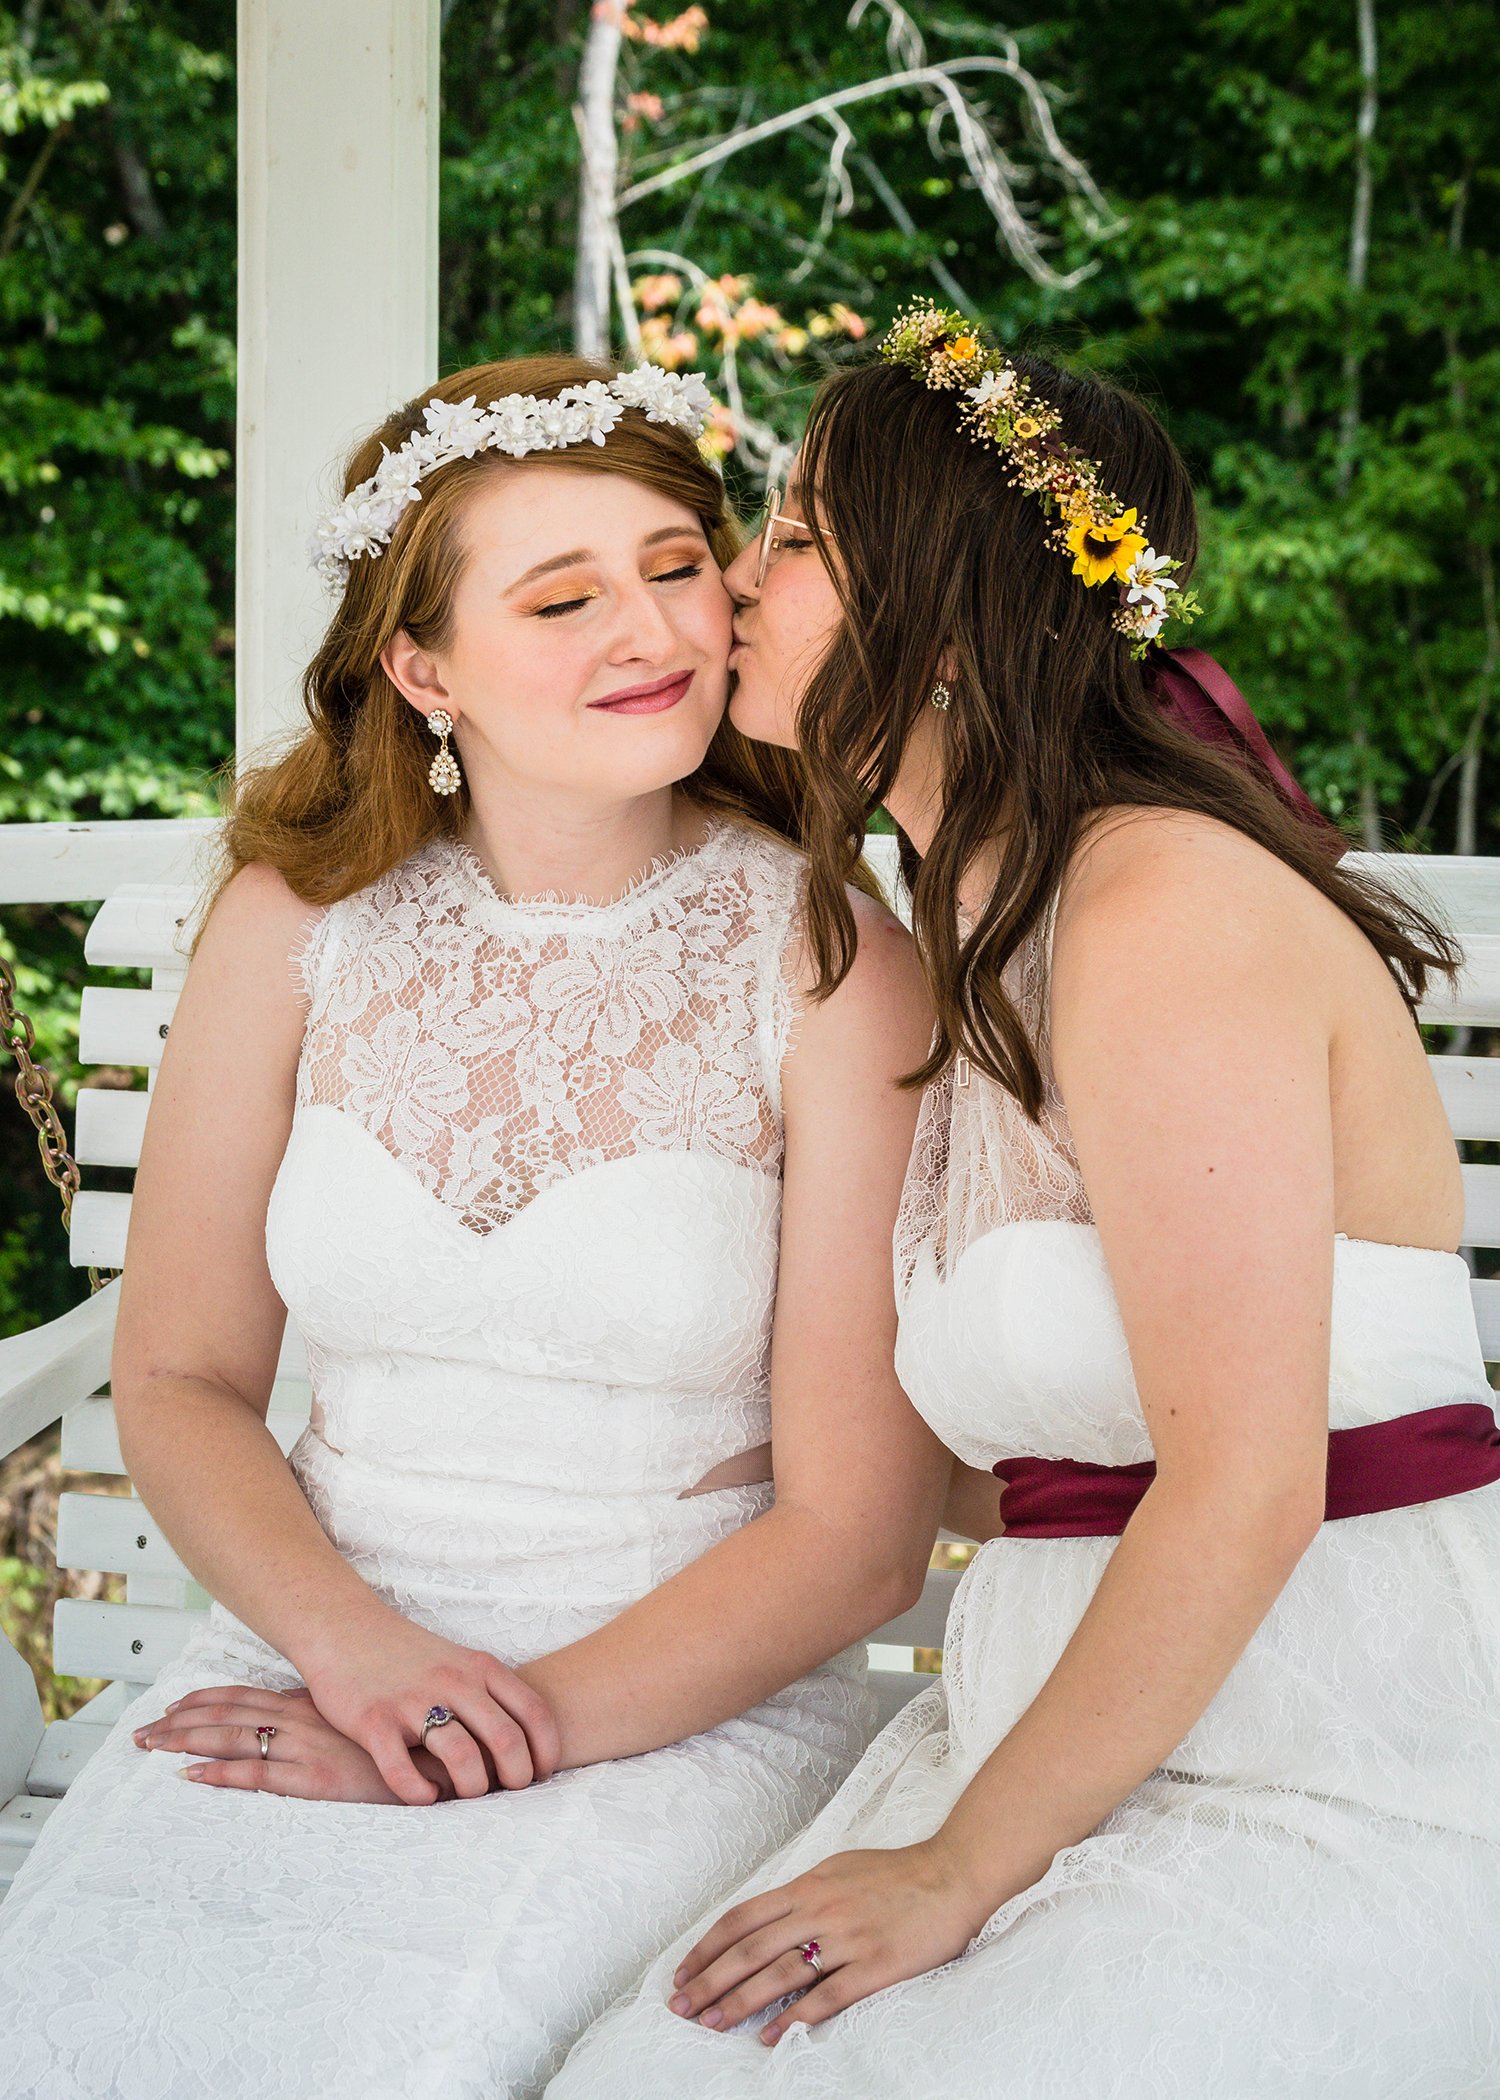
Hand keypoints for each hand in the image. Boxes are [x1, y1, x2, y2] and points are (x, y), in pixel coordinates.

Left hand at [132, 1684, 455, 1804]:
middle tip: (141, 1732)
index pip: (246, 1696)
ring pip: (232, 1738)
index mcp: (313, 1703)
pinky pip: (257, 1775)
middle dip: (180, 1722)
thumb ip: (339, 1719)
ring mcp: (307, 1747)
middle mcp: (303, 1718)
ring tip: (151, 1746)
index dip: (205, 1701)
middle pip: (227, 1714)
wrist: (449, 1750)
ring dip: (186, 1741)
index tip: (172, 1706)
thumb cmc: (412, 1738)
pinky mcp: (316, 1780)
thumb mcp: (368, 1720)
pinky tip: (191, 1776)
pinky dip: (220, 1773)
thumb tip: (318, 1720)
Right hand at [287, 1607, 562, 1804]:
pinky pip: (401, 1771)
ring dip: (473, 1789)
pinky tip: (425, 1797)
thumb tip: (524, 1747)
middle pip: (505, 1739)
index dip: (546, 1750)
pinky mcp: (373, 1721)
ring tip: (468, 1798)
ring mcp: (413, 1701)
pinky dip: (418, 1793)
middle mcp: (453, 1682)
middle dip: (516, 1777)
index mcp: (480, 1667)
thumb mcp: (460, 1662)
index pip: (533, 1712)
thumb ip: (489, 1696)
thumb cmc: (409, 1655)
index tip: (542, 1774)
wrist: (345, 1627)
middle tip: (510, 1795)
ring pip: (462, 1758)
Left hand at [665, 1837, 996, 2044]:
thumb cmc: (894, 1874)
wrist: (951, 1876)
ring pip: (780, 1973)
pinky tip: (771, 2038)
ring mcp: (847, 1939)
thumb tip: (769, 1917)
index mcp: (808, 1887)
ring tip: (712, 2024)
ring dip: (741, 2002)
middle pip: (752, 1948)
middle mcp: (820, 1911)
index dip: (709, 1946)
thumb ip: (803, 1895)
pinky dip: (795, 2019)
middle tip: (681, 2006)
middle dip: (711, 1979)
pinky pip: (827, 1997)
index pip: (743, 1917)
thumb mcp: (838, 1870)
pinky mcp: (874, 1966)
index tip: (684, 1971)